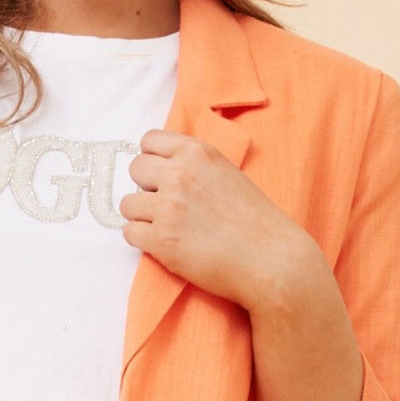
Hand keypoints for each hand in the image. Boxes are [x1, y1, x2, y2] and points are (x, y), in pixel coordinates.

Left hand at [119, 129, 330, 315]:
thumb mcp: (228, 174)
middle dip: (145, 187)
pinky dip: (142, 240)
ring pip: (127, 204)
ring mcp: (168, 208)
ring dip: (142, 216)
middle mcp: (179, 174)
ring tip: (166, 228)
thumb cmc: (256, 222)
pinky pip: (129, 233)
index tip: (161, 175)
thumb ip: (196, 166)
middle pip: (135, 169)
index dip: (153, 159)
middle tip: (165, 205)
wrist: (272, 260)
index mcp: (198, 153)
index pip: (149, 140)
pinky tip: (164, 244)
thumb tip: (164, 168)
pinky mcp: (162, 241)